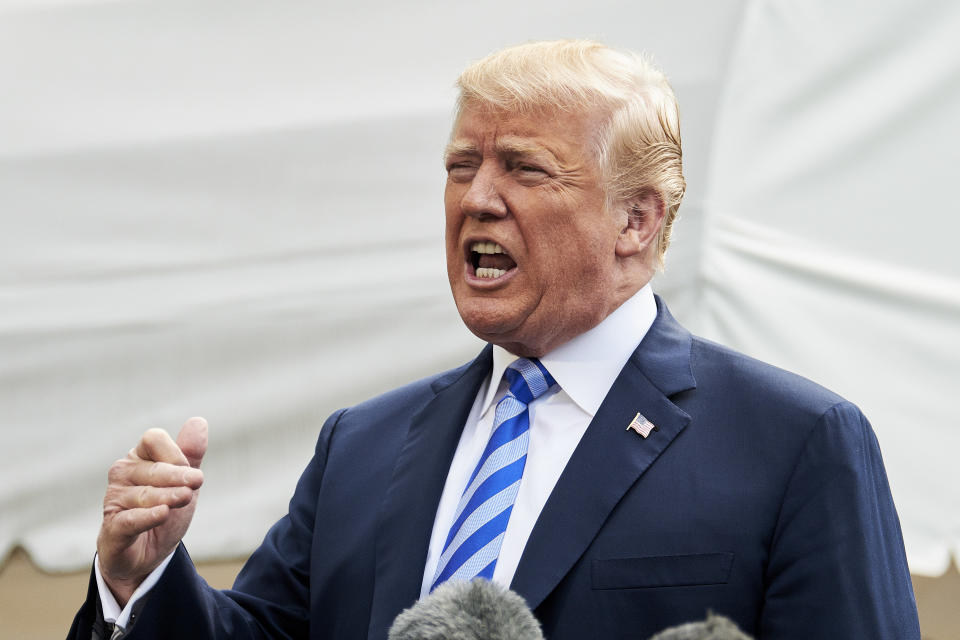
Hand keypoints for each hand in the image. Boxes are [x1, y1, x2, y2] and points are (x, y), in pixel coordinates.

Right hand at [96, 417, 206, 606]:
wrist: (149, 554)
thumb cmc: (165, 509)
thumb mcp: (184, 481)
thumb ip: (191, 453)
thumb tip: (198, 421)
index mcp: (139, 457)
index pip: (153, 439)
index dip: (175, 452)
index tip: (193, 471)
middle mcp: (122, 474)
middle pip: (153, 468)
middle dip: (178, 475)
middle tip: (198, 482)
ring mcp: (114, 500)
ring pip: (144, 494)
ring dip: (168, 497)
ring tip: (185, 498)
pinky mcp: (113, 528)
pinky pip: (130, 519)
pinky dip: (147, 516)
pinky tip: (162, 513)